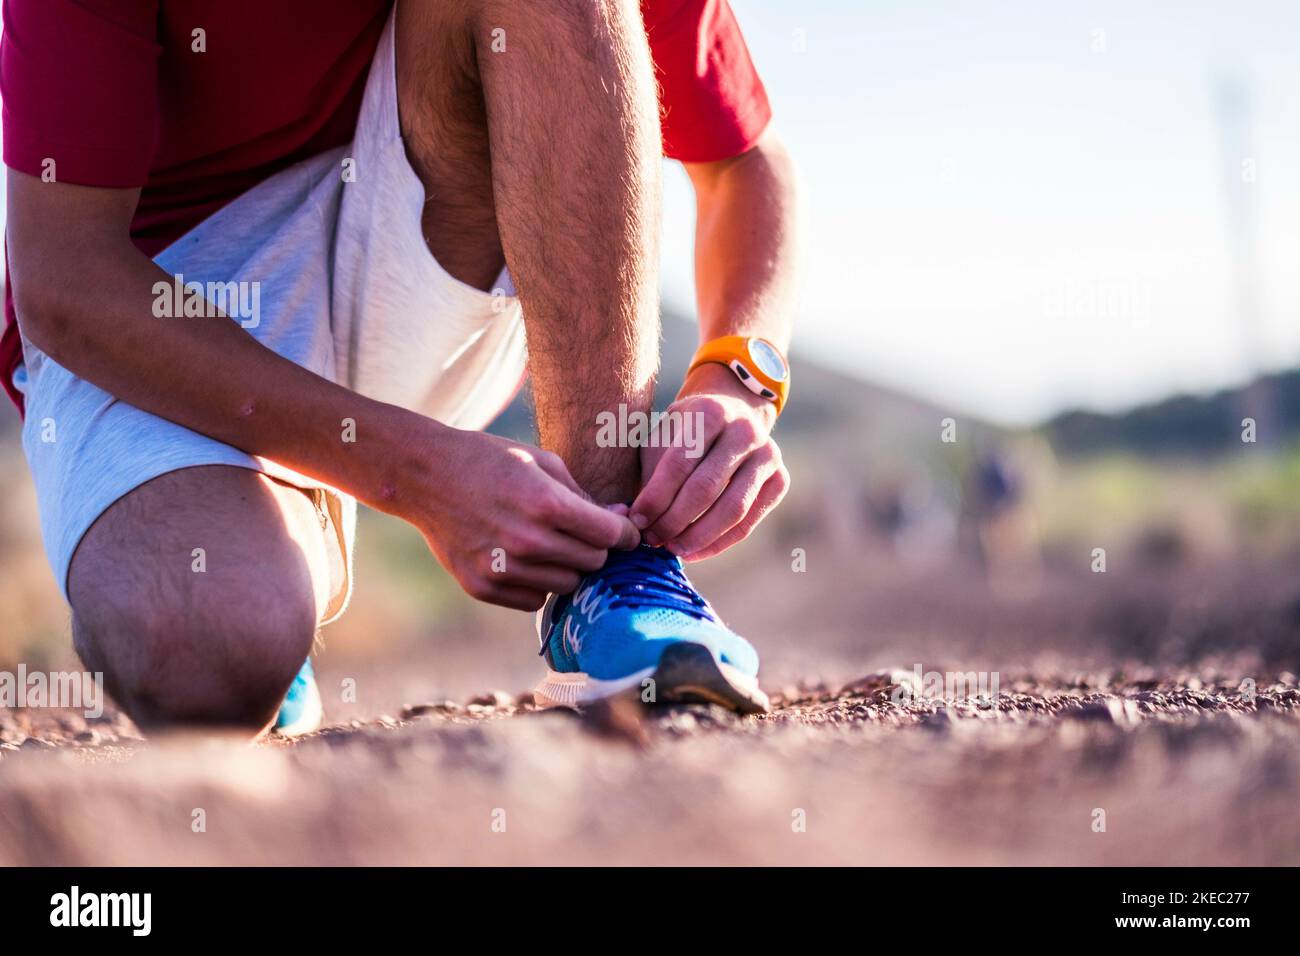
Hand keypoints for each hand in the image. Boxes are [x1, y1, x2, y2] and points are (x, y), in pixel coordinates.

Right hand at [388, 421, 638, 610]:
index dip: (625, 533)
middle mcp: (527, 541)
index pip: (610, 535)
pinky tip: (525, 559)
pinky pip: (535, 599)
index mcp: (547, 504)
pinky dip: (538, 583)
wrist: (426, 476)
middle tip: (584, 533)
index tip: (626, 531)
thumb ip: (584, 497)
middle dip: (597, 548)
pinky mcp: (483, 587)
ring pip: (568, 585)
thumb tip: (623, 521)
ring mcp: (503, 569)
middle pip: (593, 562)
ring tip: (551, 544)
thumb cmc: (491, 460)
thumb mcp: (542, 462)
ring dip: (568, 567)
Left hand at [630, 362, 789, 560]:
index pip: (680, 463)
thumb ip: (651, 472)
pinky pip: (747, 523)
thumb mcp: (664, 436)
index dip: (655, 497)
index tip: (636, 521)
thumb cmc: (687, 433)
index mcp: (712, 411)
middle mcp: (746, 431)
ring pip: (732, 509)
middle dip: (674, 520)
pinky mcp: (780, 481)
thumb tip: (632, 521)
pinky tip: (693, 552)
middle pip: (706, 488)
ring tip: (671, 548)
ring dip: (697, 536)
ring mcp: (768, 456)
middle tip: (651, 539)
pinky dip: (718, 543)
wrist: (734, 418)